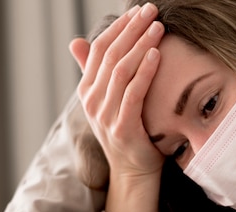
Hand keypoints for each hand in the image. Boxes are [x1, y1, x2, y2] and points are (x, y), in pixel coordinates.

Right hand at [69, 3, 164, 180]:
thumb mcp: (110, 100)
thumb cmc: (129, 131)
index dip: (118, 28)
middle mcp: (92, 101)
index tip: (137, 11)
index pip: (98, 50)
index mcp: (87, 91)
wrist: (133, 170)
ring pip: (121, 70)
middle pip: (110, 55)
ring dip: (140, 45)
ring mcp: (104, 115)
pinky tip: (156, 55)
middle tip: (151, 11)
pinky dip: (144, 71)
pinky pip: (133, 93)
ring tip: (158, 27)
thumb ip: (97, 72)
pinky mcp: (121, 127)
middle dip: (132, 29)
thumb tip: (77, 42)